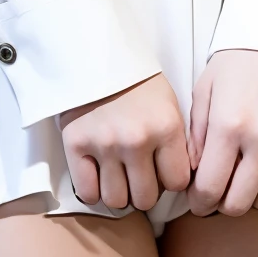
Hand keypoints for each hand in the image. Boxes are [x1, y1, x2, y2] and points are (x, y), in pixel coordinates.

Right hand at [59, 72, 191, 213]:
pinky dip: (93, 191)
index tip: (164, 171)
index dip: (171, 180)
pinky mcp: (76, 144)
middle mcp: (137, 139)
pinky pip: (87, 193)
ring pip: (117, 201)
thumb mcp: (170, 104)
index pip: (178, 182)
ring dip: (119, 193)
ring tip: (119, 176)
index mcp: (166, 126)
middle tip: (140, 176)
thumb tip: (182, 182)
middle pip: (146, 199)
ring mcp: (104, 144)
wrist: (97, 55)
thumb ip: (178, 142)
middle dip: (145, 191)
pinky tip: (98, 177)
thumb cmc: (139, 83)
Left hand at [186, 49, 257, 217]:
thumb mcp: (206, 89)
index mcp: (228, 125)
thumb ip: (196, 135)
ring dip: (254, 197)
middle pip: (239, 203)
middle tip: (220, 194)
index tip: (198, 200)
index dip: (199, 202)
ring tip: (246, 182)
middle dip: (223, 205)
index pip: (209, 188)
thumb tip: (193, 172)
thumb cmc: (240, 59)